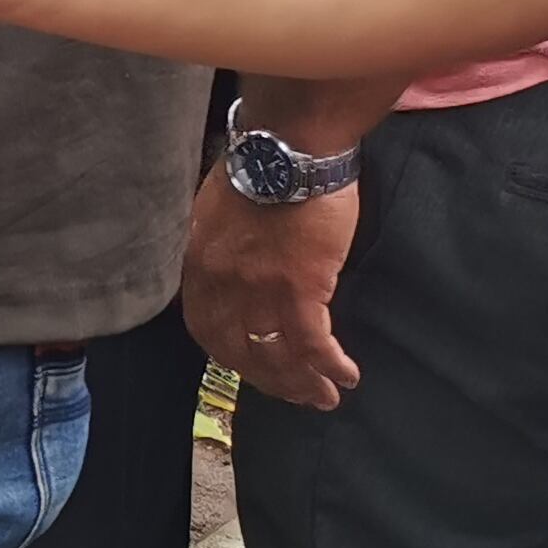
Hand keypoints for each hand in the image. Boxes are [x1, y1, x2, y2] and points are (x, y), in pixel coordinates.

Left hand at [182, 170, 363, 408]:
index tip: (250, 367)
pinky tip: (346, 376)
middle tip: (294, 396)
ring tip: (324, 399)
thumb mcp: (215, 210)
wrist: (288, 148)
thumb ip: (219, 246)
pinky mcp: (301, 287)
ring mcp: (260, 289)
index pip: (206, 327)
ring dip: (302, 383)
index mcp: (201, 265)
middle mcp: (224, 285)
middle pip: (241, 350)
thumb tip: (230, 263)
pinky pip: (313, 341)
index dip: (229, 353)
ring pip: (278, 354)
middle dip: (269, 380)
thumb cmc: (258, 166)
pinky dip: (329, 364)